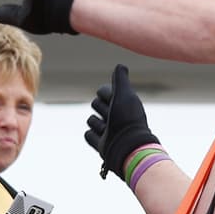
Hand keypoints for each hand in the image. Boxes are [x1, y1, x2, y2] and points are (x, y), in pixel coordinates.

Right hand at [84, 64, 159, 178]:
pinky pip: (88, 135)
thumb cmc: (126, 120)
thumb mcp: (124, 95)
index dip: (105, 94)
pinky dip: (92, 136)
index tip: (114, 101)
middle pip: (95, 104)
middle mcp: (115, 116)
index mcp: (122, 103)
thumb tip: (120, 66)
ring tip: (106, 129)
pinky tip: (99, 138)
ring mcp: (108, 130)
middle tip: (111, 117)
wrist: (127, 148)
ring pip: (91, 120)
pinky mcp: (101, 144)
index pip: (103, 91)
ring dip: (96, 123)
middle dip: (101, 108)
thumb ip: (120, 79)